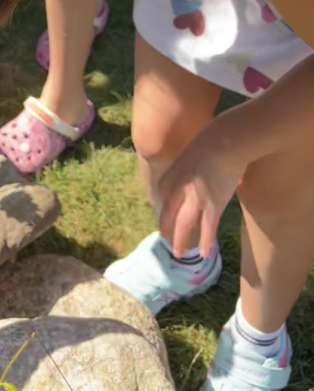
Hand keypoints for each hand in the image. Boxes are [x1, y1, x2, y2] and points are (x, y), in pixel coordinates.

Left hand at [159, 122, 245, 256]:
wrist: (227, 139)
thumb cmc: (213, 137)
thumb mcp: (191, 149)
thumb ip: (190, 163)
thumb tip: (198, 168)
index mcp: (173, 172)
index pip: (163, 194)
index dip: (163, 205)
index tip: (165, 214)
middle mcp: (180, 187)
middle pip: (168, 213)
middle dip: (166, 228)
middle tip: (164, 239)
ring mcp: (195, 197)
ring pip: (184, 225)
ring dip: (180, 241)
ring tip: (178, 254)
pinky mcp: (214, 204)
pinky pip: (207, 227)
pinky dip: (204, 241)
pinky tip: (202, 253)